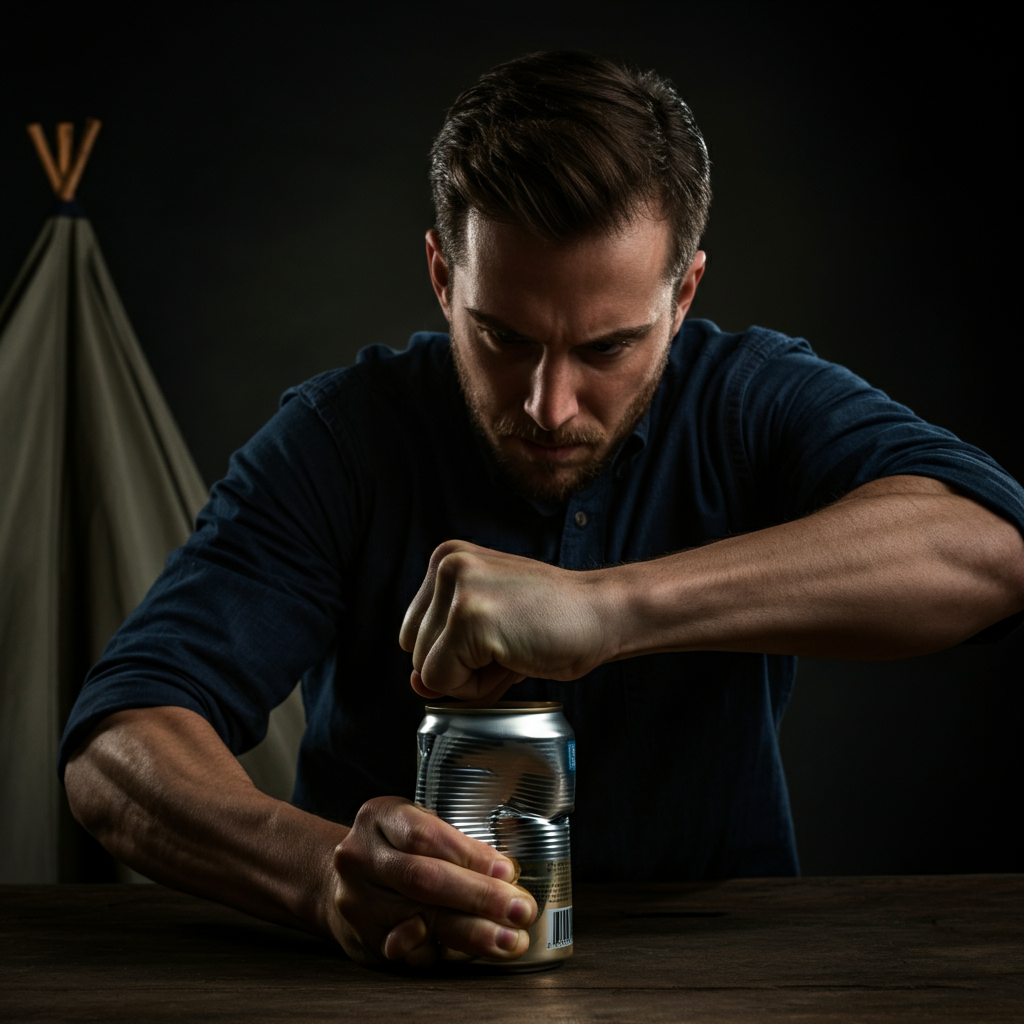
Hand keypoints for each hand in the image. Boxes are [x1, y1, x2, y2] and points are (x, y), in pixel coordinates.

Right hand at [328, 796, 536, 966]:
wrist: (335, 882)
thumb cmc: (393, 850)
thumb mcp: (416, 826)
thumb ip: (453, 845)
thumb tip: (503, 873)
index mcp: (377, 818)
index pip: (424, 836)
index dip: (468, 855)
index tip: (506, 872)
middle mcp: (359, 858)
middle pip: (422, 878)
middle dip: (477, 896)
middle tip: (519, 909)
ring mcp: (356, 901)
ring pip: (419, 920)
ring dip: (472, 933)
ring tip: (508, 939)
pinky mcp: (361, 939)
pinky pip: (407, 952)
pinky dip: (440, 952)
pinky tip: (466, 953)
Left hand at [399, 540, 614, 700]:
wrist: (603, 614)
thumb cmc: (554, 620)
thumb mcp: (488, 626)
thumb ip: (446, 651)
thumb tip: (417, 685)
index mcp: (446, 557)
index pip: (414, 630)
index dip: (453, 651)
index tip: (498, 636)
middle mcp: (446, 564)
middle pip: (413, 648)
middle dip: (459, 664)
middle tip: (508, 645)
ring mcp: (457, 589)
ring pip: (425, 668)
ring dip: (470, 676)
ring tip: (512, 649)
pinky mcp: (468, 616)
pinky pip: (443, 680)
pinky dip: (477, 687)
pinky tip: (512, 659)